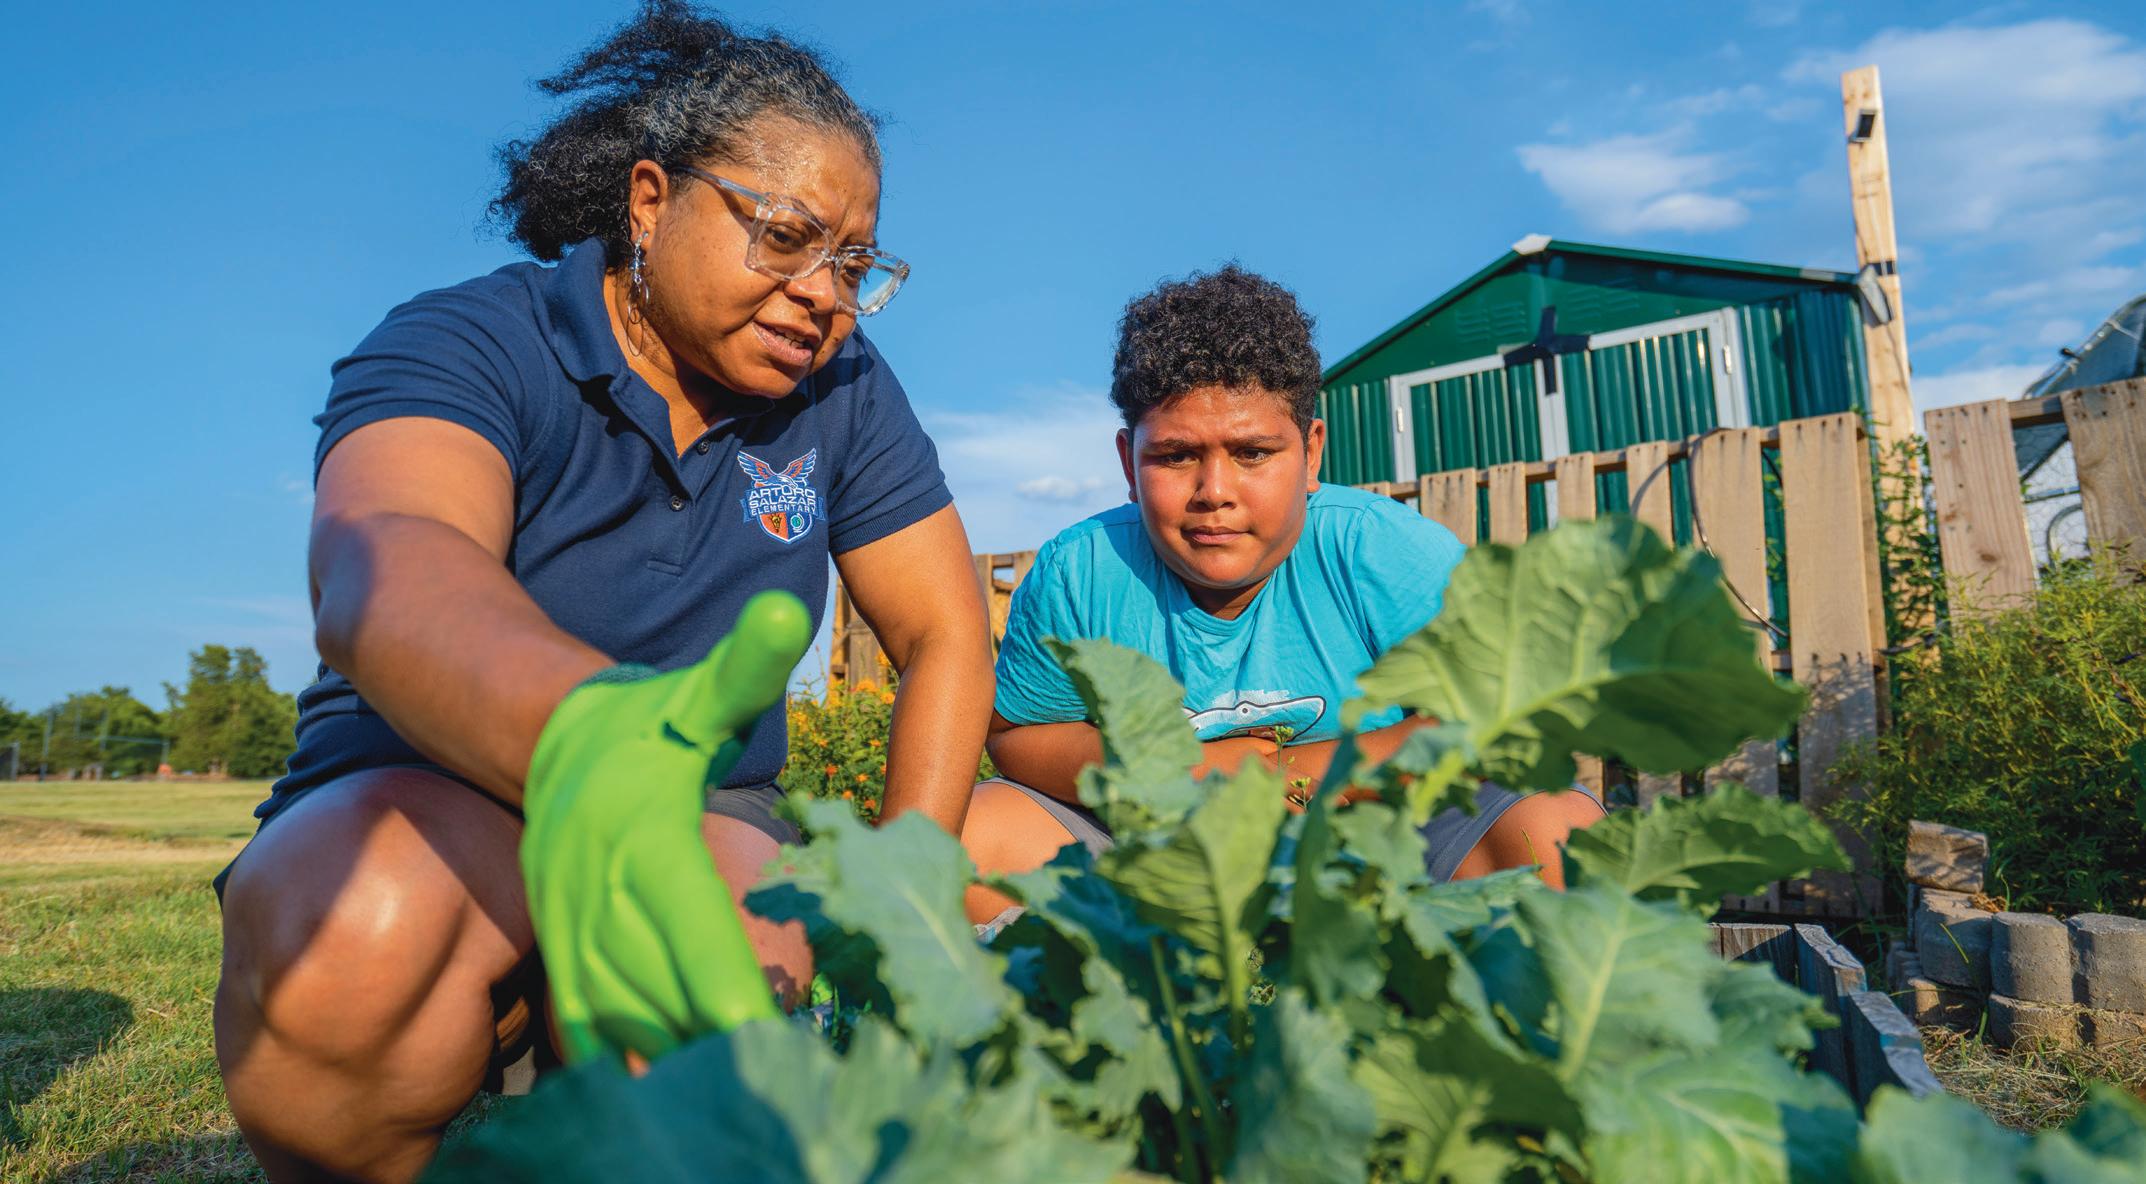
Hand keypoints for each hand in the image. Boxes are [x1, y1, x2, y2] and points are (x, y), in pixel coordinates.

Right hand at [520, 590, 811, 1064]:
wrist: (538, 734)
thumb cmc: (644, 720)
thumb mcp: (697, 692)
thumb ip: (745, 663)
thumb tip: (789, 613)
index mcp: (646, 846)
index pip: (693, 935)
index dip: (728, 997)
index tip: (767, 1048)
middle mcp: (602, 900)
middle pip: (661, 999)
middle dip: (714, 1056)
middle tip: (776, 1100)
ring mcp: (575, 935)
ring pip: (621, 1027)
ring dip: (671, 1075)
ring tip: (730, 1114)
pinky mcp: (562, 956)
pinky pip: (588, 1030)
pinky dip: (624, 1072)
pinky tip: (670, 1108)